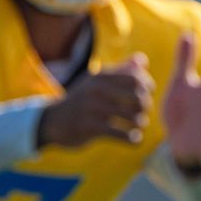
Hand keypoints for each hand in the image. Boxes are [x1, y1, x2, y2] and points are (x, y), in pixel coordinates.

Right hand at [38, 54, 153, 148]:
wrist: (53, 120)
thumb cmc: (82, 100)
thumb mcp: (97, 81)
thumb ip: (121, 70)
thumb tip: (143, 60)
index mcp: (102, 76)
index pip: (135, 77)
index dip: (147, 86)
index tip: (147, 95)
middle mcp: (98, 90)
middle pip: (137, 96)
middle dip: (145, 106)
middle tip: (142, 113)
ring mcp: (93, 109)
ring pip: (131, 116)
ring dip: (140, 123)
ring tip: (138, 126)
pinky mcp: (90, 128)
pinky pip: (120, 134)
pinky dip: (132, 139)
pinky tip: (135, 140)